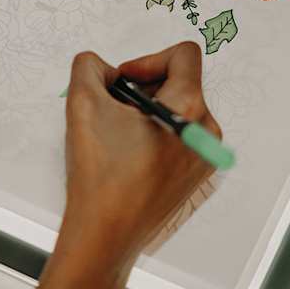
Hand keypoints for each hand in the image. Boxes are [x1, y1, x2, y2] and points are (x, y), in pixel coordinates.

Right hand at [15, 42, 220, 288]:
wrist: (106, 233)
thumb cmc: (100, 174)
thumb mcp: (83, 103)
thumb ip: (89, 67)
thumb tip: (102, 68)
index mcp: (189, 108)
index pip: (183, 55)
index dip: (146, 59)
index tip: (123, 82)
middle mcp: (206, 130)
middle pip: (179, 82)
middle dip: (142, 87)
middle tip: (113, 109)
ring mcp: (203, 154)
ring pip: (177, 109)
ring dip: (145, 110)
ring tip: (117, 134)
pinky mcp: (194, 173)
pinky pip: (178, 134)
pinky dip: (152, 133)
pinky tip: (127, 154)